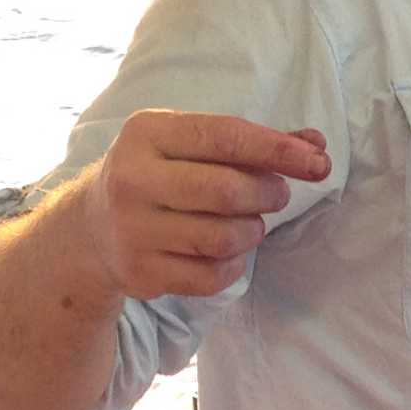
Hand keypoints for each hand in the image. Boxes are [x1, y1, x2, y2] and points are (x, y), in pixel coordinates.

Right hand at [84, 110, 330, 300]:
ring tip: (248, 223)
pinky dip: (234, 265)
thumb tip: (317, 146)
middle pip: (226, 190)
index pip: (225, 136)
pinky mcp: (140, 272)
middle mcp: (132, 178)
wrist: (92, 228)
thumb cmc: (160, 175)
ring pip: (222, 238)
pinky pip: (211, 276)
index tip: (319, 162)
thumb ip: (254, 144)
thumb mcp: (192, 146)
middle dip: (268, 194)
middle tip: (277, 195)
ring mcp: (132, 229)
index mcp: (147, 133)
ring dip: (252, 232)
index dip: (278, 149)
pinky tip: (227, 252)